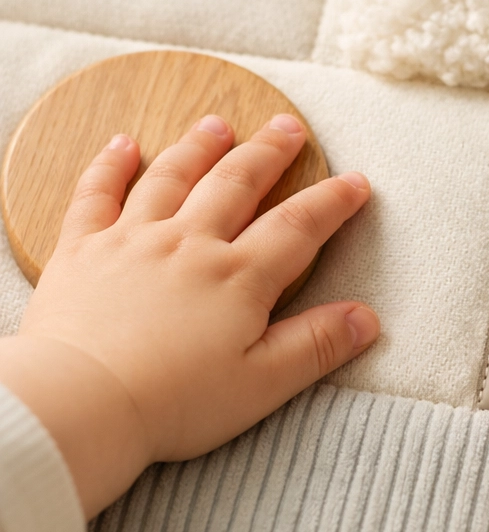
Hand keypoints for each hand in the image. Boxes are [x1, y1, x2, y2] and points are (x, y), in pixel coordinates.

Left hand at [0, 113, 377, 516]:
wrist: (79, 406)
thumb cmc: (173, 403)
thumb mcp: (263, 384)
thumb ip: (316, 345)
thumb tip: (367, 317)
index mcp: (238, 278)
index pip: (298, 226)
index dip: (332, 201)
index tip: (356, 182)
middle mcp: (189, 245)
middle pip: (236, 184)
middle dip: (268, 153)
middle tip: (289, 126)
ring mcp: (133, 241)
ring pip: (172, 178)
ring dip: (199, 147)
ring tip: (219, 124)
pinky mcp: (82, 251)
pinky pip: (96, 195)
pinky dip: (109, 166)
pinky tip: (123, 144)